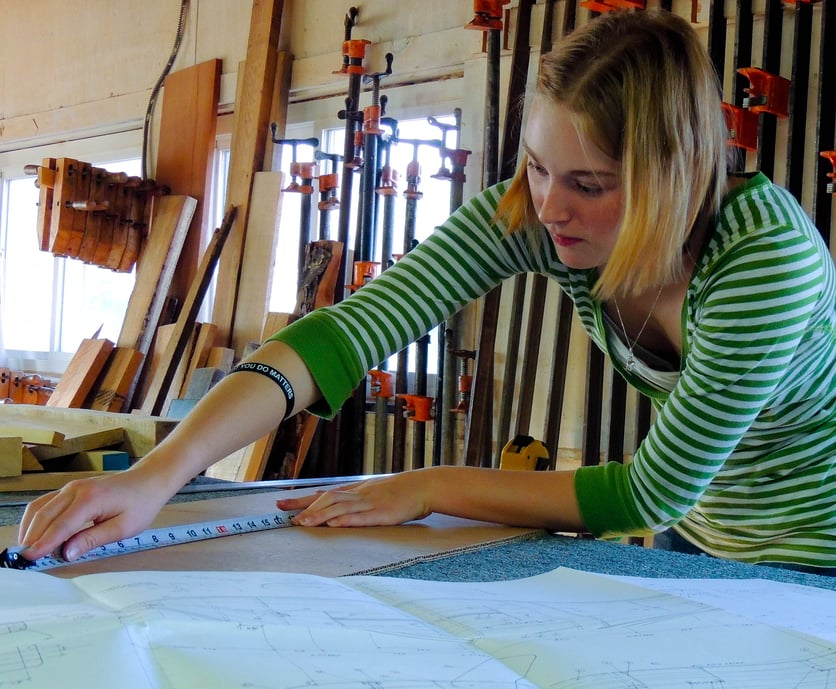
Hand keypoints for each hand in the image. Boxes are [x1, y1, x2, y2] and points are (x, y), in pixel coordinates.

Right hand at [17, 467, 170, 562]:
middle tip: (23, 560)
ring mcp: (71, 488)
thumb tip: (67, 553)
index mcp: (90, 499)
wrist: (148, 481)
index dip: (43, 544)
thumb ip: (93, 539)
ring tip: (27, 550)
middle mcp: (76, 489)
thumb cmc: (140, 504)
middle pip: (44, 516)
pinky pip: (45, 503)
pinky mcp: (70, 490)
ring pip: (39, 508)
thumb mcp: (123, 528)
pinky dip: (36, 520)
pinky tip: (35, 535)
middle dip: (31, 538)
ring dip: (29, 529)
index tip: (29, 559)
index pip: (60, 525)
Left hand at [276, 471, 431, 526]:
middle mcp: (358, 494)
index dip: (301, 499)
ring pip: (340, 507)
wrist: (422, 487)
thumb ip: (352, 498)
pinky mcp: (382, 513)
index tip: (281, 503)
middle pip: (327, 498)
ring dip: (320, 514)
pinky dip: (345, 520)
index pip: (323, 493)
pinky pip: (361, 517)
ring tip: (303, 522)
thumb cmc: (398, 491)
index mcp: (355, 490)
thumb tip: (329, 503)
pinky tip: (333, 524)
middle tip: (286, 514)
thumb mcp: (372, 491)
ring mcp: (370, 503)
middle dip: (305, 506)